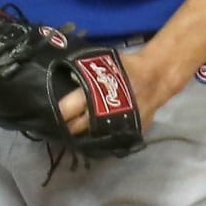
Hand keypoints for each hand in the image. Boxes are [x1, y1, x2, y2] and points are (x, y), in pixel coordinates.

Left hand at [59, 48, 176, 136]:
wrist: (155, 78)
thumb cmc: (125, 67)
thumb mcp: (99, 65)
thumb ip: (81, 75)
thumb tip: (61, 78)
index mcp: (93, 95)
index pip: (66, 110)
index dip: (57, 112)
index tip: (49, 111)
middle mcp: (104, 115)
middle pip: (76, 129)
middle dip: (66, 126)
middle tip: (59, 123)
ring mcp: (117, 128)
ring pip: (91, 138)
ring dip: (81, 134)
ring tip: (74, 129)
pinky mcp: (129, 135)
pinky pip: (108, 140)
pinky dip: (99, 137)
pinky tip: (93, 132)